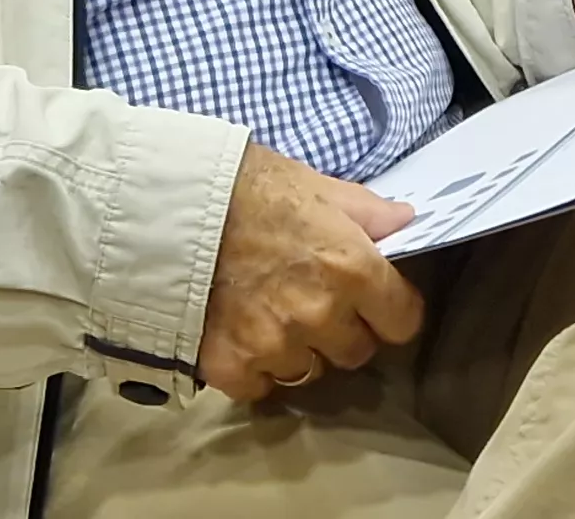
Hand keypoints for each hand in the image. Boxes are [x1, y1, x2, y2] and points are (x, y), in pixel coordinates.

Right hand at [194, 142, 421, 403]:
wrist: (168, 205)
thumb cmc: (248, 186)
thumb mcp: (316, 186)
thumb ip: (367, 212)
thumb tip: (406, 221)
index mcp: (353, 269)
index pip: (403, 322)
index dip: (391, 311)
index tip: (375, 303)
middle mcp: (321, 314)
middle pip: (356, 352)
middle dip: (342, 331)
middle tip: (313, 303)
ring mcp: (276, 345)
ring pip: (308, 372)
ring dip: (297, 351)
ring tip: (269, 315)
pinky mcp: (231, 366)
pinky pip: (259, 387)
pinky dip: (252, 368)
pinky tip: (238, 335)